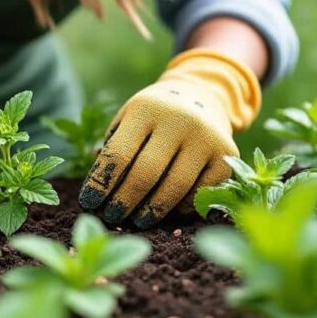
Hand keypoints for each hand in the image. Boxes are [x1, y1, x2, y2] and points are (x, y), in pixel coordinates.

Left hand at [78, 49, 260, 227]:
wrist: (200, 96)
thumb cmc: (152, 116)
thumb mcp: (129, 119)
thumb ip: (112, 148)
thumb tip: (94, 191)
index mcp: (146, 108)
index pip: (118, 153)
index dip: (101, 183)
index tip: (88, 202)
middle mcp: (179, 119)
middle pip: (146, 174)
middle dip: (124, 201)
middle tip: (111, 216)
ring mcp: (206, 137)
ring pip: (175, 187)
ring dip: (152, 211)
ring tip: (137, 221)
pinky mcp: (227, 155)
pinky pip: (201, 192)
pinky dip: (183, 207)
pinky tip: (169, 212)